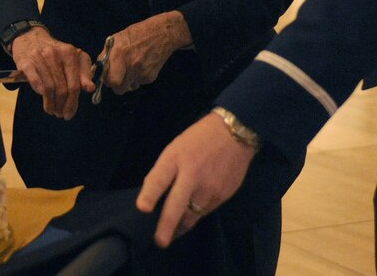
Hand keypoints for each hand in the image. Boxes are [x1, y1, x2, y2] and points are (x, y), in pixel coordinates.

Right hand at [10, 28, 95, 119]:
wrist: (30, 38)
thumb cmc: (55, 53)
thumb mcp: (72, 59)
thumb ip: (83, 73)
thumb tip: (90, 88)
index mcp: (70, 52)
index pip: (75, 84)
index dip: (73, 102)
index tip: (70, 113)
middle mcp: (55, 53)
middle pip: (62, 88)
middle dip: (62, 106)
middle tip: (60, 114)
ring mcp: (40, 57)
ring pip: (49, 88)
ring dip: (50, 103)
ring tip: (51, 110)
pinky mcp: (26, 62)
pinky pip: (34, 80)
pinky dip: (39, 91)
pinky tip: (42, 96)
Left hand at [102, 10, 190, 93]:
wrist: (161, 33)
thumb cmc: (137, 33)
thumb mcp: (117, 39)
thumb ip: (106, 55)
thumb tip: (98, 70)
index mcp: (119, 54)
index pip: (110, 81)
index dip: (107, 80)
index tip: (108, 75)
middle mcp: (131, 65)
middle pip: (119, 90)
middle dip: (116, 85)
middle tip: (118, 75)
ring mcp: (142, 72)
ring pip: (129, 87)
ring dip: (128, 81)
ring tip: (131, 67)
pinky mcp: (151, 77)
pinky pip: (139, 83)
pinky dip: (138, 78)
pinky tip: (141, 65)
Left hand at [136, 112, 255, 245]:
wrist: (234, 134)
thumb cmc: (198, 140)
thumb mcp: (176, 148)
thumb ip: (165, 171)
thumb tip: (154, 197)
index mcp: (176, 158)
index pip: (159, 179)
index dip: (149, 195)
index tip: (142, 209)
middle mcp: (192, 175)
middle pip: (177, 206)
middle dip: (167, 226)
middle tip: (160, 242)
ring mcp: (209, 188)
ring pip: (192, 215)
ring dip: (182, 224)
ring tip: (173, 231)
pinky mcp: (222, 196)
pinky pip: (205, 211)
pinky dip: (196, 215)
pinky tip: (191, 214)